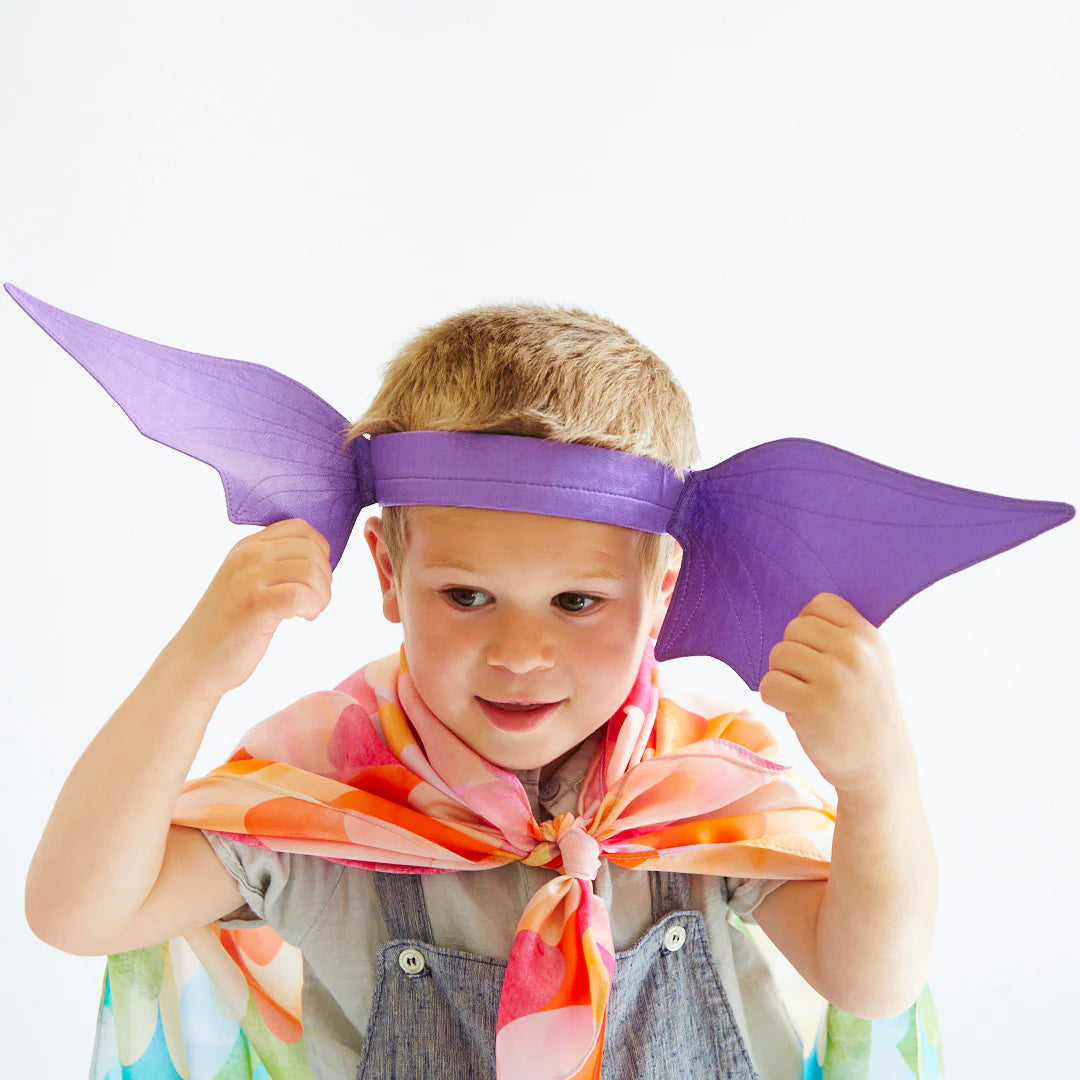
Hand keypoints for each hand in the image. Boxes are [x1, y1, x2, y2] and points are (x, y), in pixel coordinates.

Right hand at [166, 518, 332, 698]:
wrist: (195, 661)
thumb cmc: (229, 627)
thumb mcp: (248, 581)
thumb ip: (275, 563)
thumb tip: (320, 557)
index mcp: (247, 546)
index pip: (300, 528)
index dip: (319, 551)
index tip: (313, 578)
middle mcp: (247, 555)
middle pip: (311, 549)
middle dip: (324, 577)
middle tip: (314, 600)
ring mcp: (248, 577)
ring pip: (311, 571)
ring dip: (321, 595)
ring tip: (309, 611)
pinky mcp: (254, 604)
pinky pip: (301, 595)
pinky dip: (312, 607)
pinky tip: (302, 617)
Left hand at [757, 592, 910, 792]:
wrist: (880, 765)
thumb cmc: (864, 710)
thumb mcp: (869, 663)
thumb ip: (841, 636)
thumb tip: (794, 618)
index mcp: (868, 636)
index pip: (819, 603)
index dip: (809, 627)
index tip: (818, 653)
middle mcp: (853, 652)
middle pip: (793, 628)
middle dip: (792, 654)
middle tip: (810, 681)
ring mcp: (834, 678)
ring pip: (778, 655)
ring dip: (783, 677)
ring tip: (806, 696)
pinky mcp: (812, 706)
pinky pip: (769, 684)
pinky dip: (775, 698)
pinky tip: (796, 710)